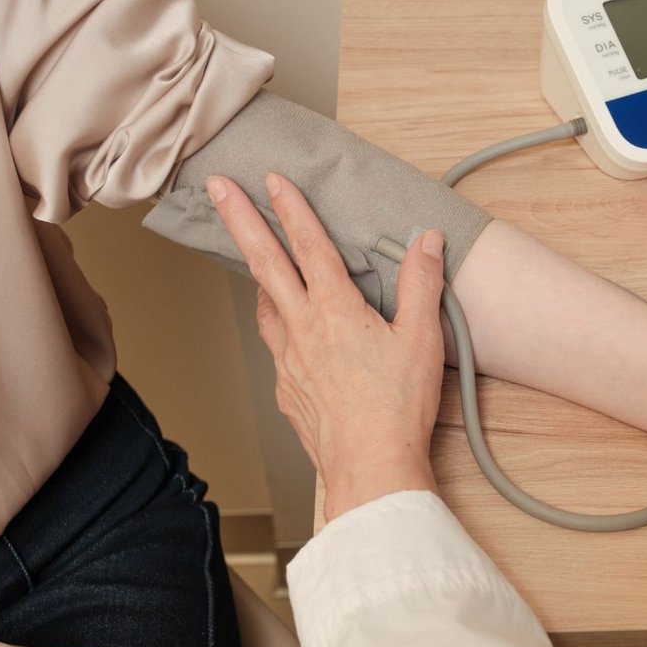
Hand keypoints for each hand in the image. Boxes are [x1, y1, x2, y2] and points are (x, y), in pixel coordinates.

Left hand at [206, 172, 446, 520]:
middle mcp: (302, 329)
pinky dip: (276, 324)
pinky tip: (286, 328)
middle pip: (264, 262)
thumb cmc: (397, 408)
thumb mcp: (423, 339)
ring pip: (264, 305)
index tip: (273, 180)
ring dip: (258, 275)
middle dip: (240, 219)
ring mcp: (288, 360)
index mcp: (335, 310)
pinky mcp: (287, 389)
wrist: (370, 466)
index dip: (292, 208)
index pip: (309, 245)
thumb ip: (423, 284)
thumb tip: (427, 241)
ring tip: (255, 258)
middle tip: (218, 189)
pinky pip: (274, 345)